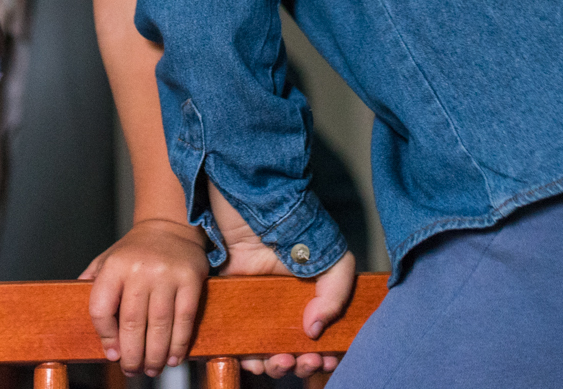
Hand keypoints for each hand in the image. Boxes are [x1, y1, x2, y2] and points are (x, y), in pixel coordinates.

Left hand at [81, 218, 209, 374]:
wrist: (170, 226)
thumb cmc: (135, 250)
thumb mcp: (106, 259)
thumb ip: (92, 283)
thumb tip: (72, 307)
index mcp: (114, 266)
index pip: (101, 309)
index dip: (105, 337)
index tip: (112, 354)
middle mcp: (139, 269)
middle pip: (132, 323)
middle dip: (132, 355)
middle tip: (133, 370)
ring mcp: (166, 274)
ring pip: (159, 325)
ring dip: (155, 355)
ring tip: (152, 369)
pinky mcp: (190, 279)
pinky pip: (184, 319)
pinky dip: (179, 343)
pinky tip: (174, 357)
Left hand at [210, 187, 356, 378]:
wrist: (247, 198)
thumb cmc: (292, 221)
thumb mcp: (331, 255)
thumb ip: (335, 292)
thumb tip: (315, 328)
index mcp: (308, 293)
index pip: (320, 333)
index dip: (324, 353)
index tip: (326, 359)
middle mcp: (281, 301)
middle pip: (291, 346)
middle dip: (299, 363)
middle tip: (302, 361)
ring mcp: (253, 302)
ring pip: (262, 347)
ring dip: (273, 364)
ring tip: (279, 360)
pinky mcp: (226, 299)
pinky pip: (232, 335)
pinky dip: (240, 353)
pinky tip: (250, 356)